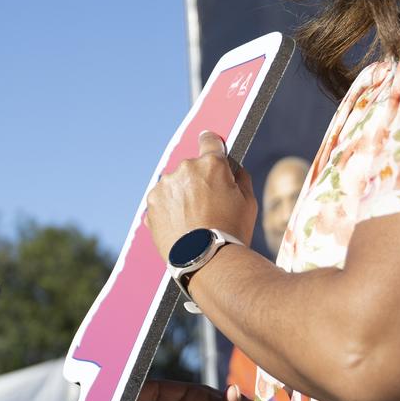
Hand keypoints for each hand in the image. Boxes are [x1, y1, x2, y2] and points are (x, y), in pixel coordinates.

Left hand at [146, 132, 256, 260]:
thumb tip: (231, 167)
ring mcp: (165, 186)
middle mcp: (185, 169)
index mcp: (211, 164)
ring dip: (182, 195)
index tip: (209, 144)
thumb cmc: (232, 231)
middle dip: (199, 181)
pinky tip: (181, 226)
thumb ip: (239, 177)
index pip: (209, 140)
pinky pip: (162, 201)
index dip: (212, 144)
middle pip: (192, 168)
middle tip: (208, 206)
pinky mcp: (152, 204)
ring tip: (193, 221)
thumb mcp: (248, 201)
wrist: (206, 260)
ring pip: (175, 185)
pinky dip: (169, 210)